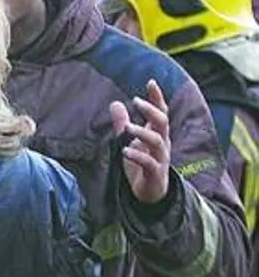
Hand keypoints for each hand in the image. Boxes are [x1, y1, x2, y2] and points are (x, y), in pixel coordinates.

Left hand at [111, 79, 171, 205]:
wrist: (150, 193)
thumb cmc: (140, 164)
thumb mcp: (130, 141)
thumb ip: (122, 123)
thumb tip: (114, 103)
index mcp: (157, 134)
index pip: (161, 112)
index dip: (157, 98)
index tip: (151, 82)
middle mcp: (162, 144)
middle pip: (163, 122)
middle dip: (151, 110)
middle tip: (136, 101)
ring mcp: (160, 158)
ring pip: (157, 141)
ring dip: (142, 132)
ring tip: (126, 128)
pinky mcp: (155, 174)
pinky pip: (149, 163)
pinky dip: (137, 156)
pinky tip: (125, 151)